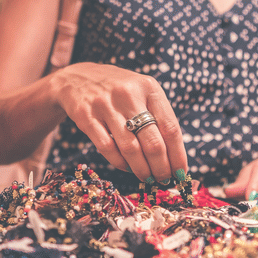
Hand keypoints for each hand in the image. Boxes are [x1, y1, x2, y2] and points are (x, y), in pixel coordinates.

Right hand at [51, 62, 187, 183]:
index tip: (181, 172)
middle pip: (152, 142)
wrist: (77, 77)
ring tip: (148, 178)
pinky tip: (128, 168)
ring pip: (131, 149)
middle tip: (164, 179)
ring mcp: (105, 105)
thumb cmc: (119, 90)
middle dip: (161, 167)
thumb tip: (174, 156)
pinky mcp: (86, 117)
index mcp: (149, 87)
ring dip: (142, 169)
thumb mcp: (142, 92)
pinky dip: (120, 163)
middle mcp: (129, 95)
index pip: (171, 127)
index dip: (178, 154)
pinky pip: (107, 148)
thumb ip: (158, 117)